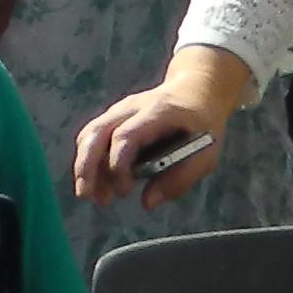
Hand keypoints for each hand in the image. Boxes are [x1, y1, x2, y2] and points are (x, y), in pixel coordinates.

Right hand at [73, 54, 250, 208]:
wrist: (196, 89)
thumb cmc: (204, 124)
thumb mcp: (207, 154)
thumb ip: (180, 179)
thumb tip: (148, 202)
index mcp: (158, 112)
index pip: (126, 135)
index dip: (119, 165)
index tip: (124, 192)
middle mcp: (132, 107)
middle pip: (97, 132)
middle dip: (86, 165)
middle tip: (86, 196)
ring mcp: (120, 110)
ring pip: (90, 134)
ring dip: (86, 167)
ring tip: (94, 196)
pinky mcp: (114, 117)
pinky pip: (93, 137)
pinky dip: (90, 161)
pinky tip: (98, 183)